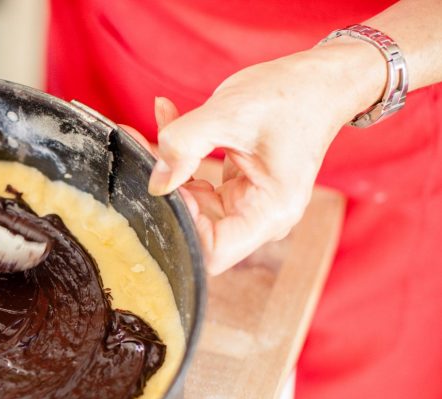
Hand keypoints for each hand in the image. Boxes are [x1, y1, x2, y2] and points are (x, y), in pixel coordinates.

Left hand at [146, 41, 385, 273]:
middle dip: (167, 195)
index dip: (182, 226)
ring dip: (169, 172)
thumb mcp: (230, 112)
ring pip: (191, 207)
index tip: (167, 187)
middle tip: (144, 150)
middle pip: (197, 230)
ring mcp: (248, 205)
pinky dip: (180, 159)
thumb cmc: (291, 94)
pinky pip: (196, 186)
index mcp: (270, 213)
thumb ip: (184, 144)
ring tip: (155, 128)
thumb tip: (156, 182)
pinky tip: (169, 120)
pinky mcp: (236, 190)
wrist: (322, 79)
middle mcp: (260, 218)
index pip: (212, 251)